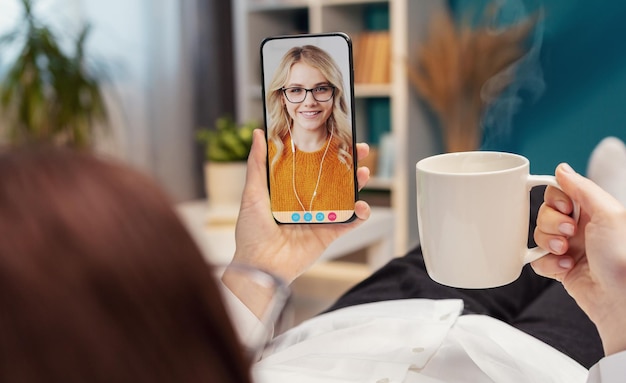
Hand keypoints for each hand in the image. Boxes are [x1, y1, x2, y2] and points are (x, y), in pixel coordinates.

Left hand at [232, 129, 370, 283]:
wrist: (259, 265)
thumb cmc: (251, 232)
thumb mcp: (252, 193)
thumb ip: (257, 164)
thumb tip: (258, 134)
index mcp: (289, 190)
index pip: (311, 165)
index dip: (326, 151)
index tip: (337, 136)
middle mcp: (306, 202)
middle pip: (333, 178)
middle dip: (349, 163)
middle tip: (360, 150)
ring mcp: (319, 218)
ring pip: (345, 196)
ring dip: (358, 184)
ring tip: (364, 172)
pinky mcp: (328, 235)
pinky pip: (349, 223)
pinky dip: (360, 214)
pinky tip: (362, 205)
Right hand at [532, 163, 625, 355]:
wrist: (621, 299)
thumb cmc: (622, 257)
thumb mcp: (609, 213)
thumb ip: (582, 188)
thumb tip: (562, 169)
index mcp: (593, 211)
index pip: (559, 192)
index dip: (555, 199)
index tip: (566, 208)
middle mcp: (580, 227)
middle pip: (544, 213)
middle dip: (552, 223)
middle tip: (570, 234)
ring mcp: (568, 248)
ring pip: (537, 235)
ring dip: (549, 243)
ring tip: (567, 253)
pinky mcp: (560, 268)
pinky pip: (537, 259)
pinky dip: (547, 263)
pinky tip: (565, 267)